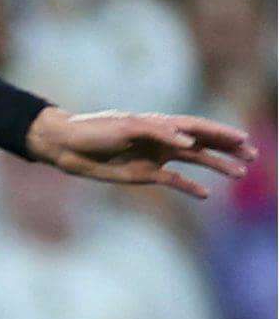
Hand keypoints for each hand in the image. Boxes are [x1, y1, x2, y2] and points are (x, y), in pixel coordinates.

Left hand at [24, 106, 255, 197]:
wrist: (66, 146)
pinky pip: (173, 181)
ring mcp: (155, 157)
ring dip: (216, 167)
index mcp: (158, 124)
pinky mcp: (144, 174)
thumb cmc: (94, 130)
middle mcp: (162, 140)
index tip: (243, 139)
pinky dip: (189, 186)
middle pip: (202, 144)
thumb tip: (190, 143)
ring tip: (239, 174)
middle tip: (252, 157)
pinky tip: (206, 194)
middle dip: (227, 149)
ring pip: (194, 162)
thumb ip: (159, 133)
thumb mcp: (126, 127)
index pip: (197, 127)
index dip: (220, 133)